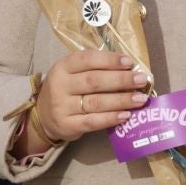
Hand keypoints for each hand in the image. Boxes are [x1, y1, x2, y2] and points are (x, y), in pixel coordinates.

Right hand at [20, 50, 148, 155]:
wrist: (44, 115)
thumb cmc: (66, 89)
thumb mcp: (72, 73)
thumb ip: (95, 69)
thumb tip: (128, 68)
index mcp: (62, 67)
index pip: (86, 59)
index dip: (109, 60)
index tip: (129, 62)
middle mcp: (60, 85)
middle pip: (94, 81)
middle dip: (121, 80)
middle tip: (141, 80)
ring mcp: (62, 107)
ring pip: (96, 102)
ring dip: (121, 100)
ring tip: (140, 99)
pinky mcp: (67, 125)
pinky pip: (93, 122)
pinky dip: (111, 118)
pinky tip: (126, 115)